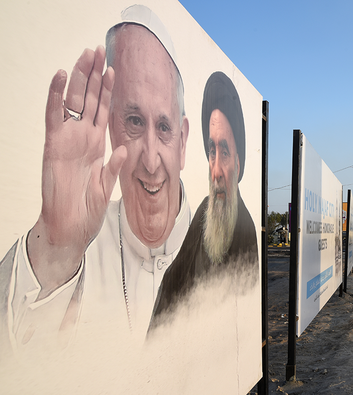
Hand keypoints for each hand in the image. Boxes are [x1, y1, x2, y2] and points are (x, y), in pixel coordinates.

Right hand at [28, 46, 126, 297]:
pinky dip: (56, 95)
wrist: (71, 227)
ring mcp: (67, 139)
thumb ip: (116, 166)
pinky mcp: (53, 145)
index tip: (114, 69)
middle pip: (88, 99)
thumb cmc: (89, 209)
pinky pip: (54, 115)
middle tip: (98, 49)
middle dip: (94, 75)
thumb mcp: (108, 186)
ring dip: (80, 77)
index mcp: (97, 146)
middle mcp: (82, 138)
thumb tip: (126, 148)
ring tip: (86, 54)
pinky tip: (62, 76)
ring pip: (73, 101)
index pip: (103, 111)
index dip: (107, 91)